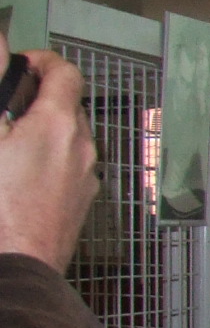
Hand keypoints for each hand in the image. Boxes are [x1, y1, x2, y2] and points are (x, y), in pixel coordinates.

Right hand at [0, 52, 98, 270]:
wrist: (15, 266)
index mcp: (57, 124)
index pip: (66, 72)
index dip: (42, 61)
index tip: (20, 65)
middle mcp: (81, 147)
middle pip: (67, 106)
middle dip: (36, 100)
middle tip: (4, 110)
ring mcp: (84, 178)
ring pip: (68, 139)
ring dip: (41, 132)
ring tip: (6, 145)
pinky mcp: (80, 203)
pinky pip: (68, 168)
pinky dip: (47, 161)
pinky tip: (17, 178)